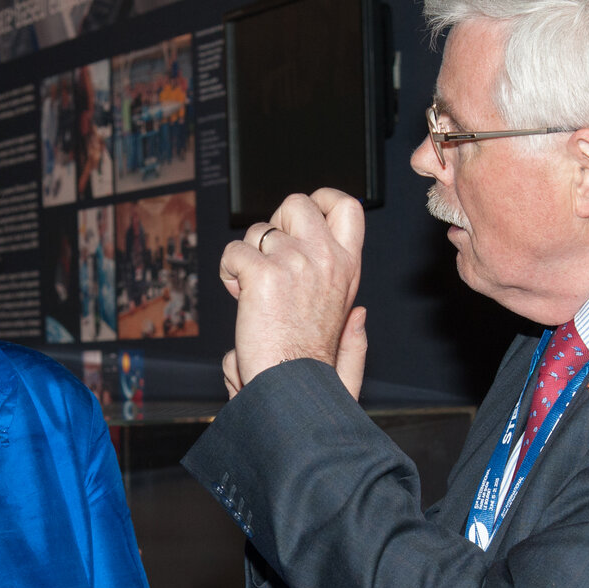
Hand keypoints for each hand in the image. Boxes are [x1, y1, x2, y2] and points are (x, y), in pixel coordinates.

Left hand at [218, 188, 364, 393]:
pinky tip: (238, 297)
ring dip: (248, 255)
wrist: (291, 388)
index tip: (298, 218)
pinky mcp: (262, 273)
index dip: (320, 199)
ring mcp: (294, 262)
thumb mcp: (344, 345)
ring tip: (252, 291)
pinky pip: (233, 252)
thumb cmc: (311, 371)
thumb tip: (361, 316)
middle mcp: (324, 258)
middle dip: (275, 223)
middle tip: (268, 256)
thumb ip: (355, 329)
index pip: (346, 206)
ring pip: (257, 230)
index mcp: (347, 267)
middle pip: (296, 203)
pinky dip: (228, 272)